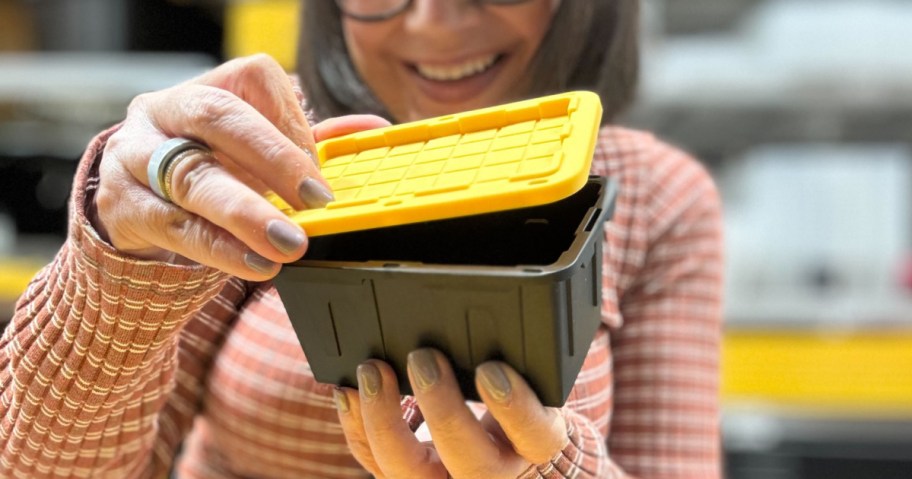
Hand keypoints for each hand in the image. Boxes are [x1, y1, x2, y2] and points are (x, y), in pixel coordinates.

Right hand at [93, 54, 389, 279]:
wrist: (135, 209)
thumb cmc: (206, 173)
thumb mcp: (252, 154)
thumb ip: (306, 141)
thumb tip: (372, 130)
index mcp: (206, 89)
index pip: (253, 81)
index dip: (291, 123)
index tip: (321, 170)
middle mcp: (165, 112)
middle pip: (218, 118)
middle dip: (274, 158)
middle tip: (316, 200)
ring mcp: (136, 156)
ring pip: (194, 177)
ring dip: (248, 213)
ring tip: (290, 244)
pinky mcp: (123, 206)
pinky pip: (175, 226)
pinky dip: (220, 248)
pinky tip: (256, 263)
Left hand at [334, 349, 568, 477]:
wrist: (504, 450)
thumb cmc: (515, 405)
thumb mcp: (530, 382)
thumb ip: (513, 360)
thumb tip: (473, 318)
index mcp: (534, 445)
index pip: (536, 435)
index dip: (515, 407)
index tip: (491, 369)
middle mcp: (494, 475)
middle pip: (472, 464)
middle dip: (443, 411)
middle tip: (423, 359)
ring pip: (409, 473)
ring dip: (384, 421)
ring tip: (372, 372)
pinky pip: (375, 464)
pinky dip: (357, 428)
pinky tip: (348, 393)